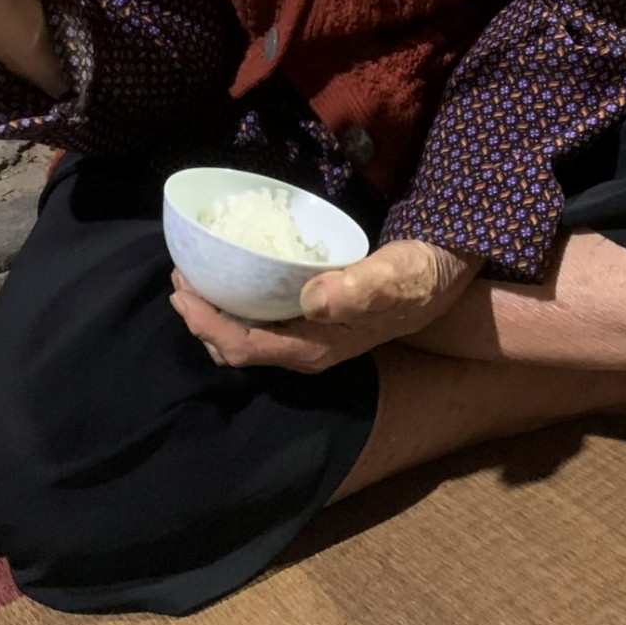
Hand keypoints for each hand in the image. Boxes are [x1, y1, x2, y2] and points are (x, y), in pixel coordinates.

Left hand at [169, 240, 480, 373]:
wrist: (447, 279)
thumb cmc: (420, 274)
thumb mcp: (395, 275)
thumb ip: (357, 287)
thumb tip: (311, 299)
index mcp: (317, 347)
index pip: (244, 346)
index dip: (205, 323)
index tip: (181, 288)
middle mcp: (308, 350)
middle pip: (236, 348)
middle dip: (200, 318)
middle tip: (178, 276)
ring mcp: (311, 339)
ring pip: (246, 338)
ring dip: (214, 313)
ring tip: (194, 277)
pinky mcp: (315, 322)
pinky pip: (261, 323)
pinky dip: (236, 304)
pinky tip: (233, 277)